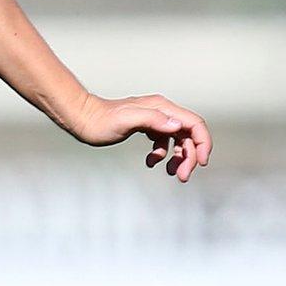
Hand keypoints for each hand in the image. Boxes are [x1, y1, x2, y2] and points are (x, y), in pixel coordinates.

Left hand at [71, 93, 211, 181]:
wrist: (83, 119)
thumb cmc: (101, 120)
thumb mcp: (126, 120)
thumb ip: (152, 119)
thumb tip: (177, 126)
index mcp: (162, 107)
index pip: (194, 123)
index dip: (203, 143)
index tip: (201, 163)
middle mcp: (161, 112)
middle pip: (188, 135)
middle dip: (189, 157)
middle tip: (181, 177)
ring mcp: (154, 119)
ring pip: (178, 140)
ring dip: (178, 159)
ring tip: (170, 173)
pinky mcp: (146, 127)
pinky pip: (163, 143)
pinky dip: (161, 155)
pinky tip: (150, 163)